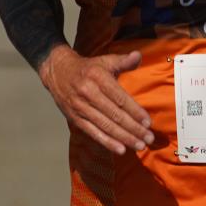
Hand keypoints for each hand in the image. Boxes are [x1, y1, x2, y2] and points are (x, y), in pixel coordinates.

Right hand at [39, 45, 153, 155]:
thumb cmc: (87, 68)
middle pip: (114, 114)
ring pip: (105, 125)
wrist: (57, 72)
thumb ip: (122, 60)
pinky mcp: (75, 118)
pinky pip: (93, 132)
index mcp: (98, 77)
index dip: (135, 111)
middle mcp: (88, 93)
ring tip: (139, 145)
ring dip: (124, 138)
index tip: (148, 122)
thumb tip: (138, 56)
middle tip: (148, 138)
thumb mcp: (104, 60)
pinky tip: (120, 149)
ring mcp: (80, 107)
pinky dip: (107, 142)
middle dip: (133, 128)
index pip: (119, 98)